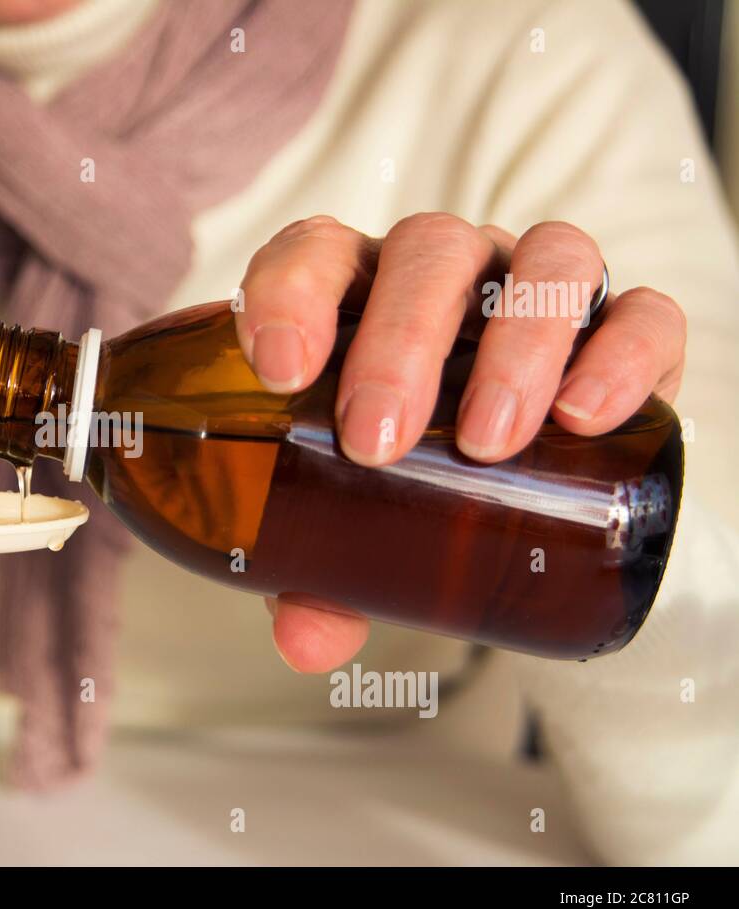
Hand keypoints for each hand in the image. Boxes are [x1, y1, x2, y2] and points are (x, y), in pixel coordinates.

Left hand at [236, 214, 685, 671]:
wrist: (506, 480)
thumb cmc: (403, 476)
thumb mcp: (349, 522)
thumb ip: (320, 572)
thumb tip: (307, 640)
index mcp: (360, 293)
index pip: (317, 253)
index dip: (292, 294)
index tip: (279, 372)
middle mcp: (449, 274)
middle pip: (429, 253)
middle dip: (399, 344)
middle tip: (376, 444)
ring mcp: (537, 290)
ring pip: (543, 261)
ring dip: (515, 346)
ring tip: (487, 442)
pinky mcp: (625, 330)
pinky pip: (644, 314)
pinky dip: (622, 356)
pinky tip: (586, 420)